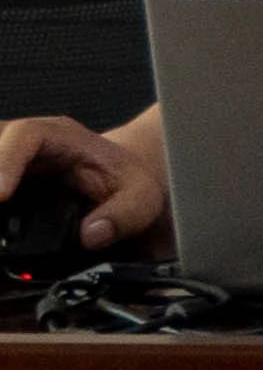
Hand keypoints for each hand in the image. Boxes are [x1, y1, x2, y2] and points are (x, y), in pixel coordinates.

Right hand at [0, 111, 165, 253]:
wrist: (121, 180)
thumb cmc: (126, 181)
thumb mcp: (140, 198)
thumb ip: (123, 216)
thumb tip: (91, 234)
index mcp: (61, 136)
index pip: (26, 135)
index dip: (6, 161)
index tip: (0, 194)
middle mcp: (29, 142)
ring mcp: (11, 158)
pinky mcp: (4, 175)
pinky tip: (0, 219)